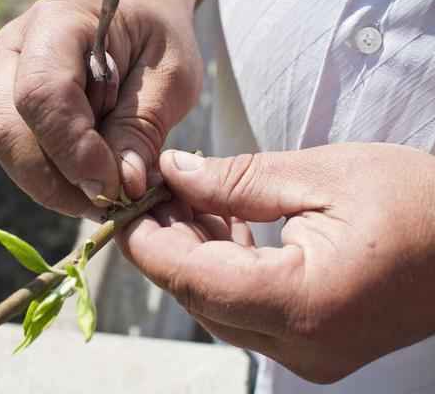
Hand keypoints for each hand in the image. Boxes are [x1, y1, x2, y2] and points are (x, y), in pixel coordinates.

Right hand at [0, 0, 201, 217]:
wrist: (140, 13)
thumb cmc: (159, 35)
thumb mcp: (171, 75)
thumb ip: (143, 126)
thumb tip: (121, 186)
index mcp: (58, 23)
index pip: (43, 95)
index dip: (73, 151)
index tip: (114, 187)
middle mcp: (18, 48)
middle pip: (9, 131)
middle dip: (57, 183)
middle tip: (109, 207)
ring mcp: (7, 76)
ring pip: (10, 150)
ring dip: (55, 188)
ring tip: (105, 200)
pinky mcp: (14, 105)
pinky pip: (22, 153)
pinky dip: (55, 181)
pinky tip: (92, 186)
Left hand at [118, 143, 434, 382]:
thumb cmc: (420, 203)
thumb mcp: (322, 174)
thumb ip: (237, 179)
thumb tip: (175, 174)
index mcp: (304, 303)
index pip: (191, 279)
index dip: (145, 242)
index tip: (124, 205)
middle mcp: (301, 346)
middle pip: (197, 295)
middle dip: (166, 242)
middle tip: (159, 190)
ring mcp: (307, 354)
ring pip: (215, 305)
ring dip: (193, 253)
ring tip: (191, 199)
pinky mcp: (311, 346)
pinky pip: (244, 309)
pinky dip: (223, 269)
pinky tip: (223, 226)